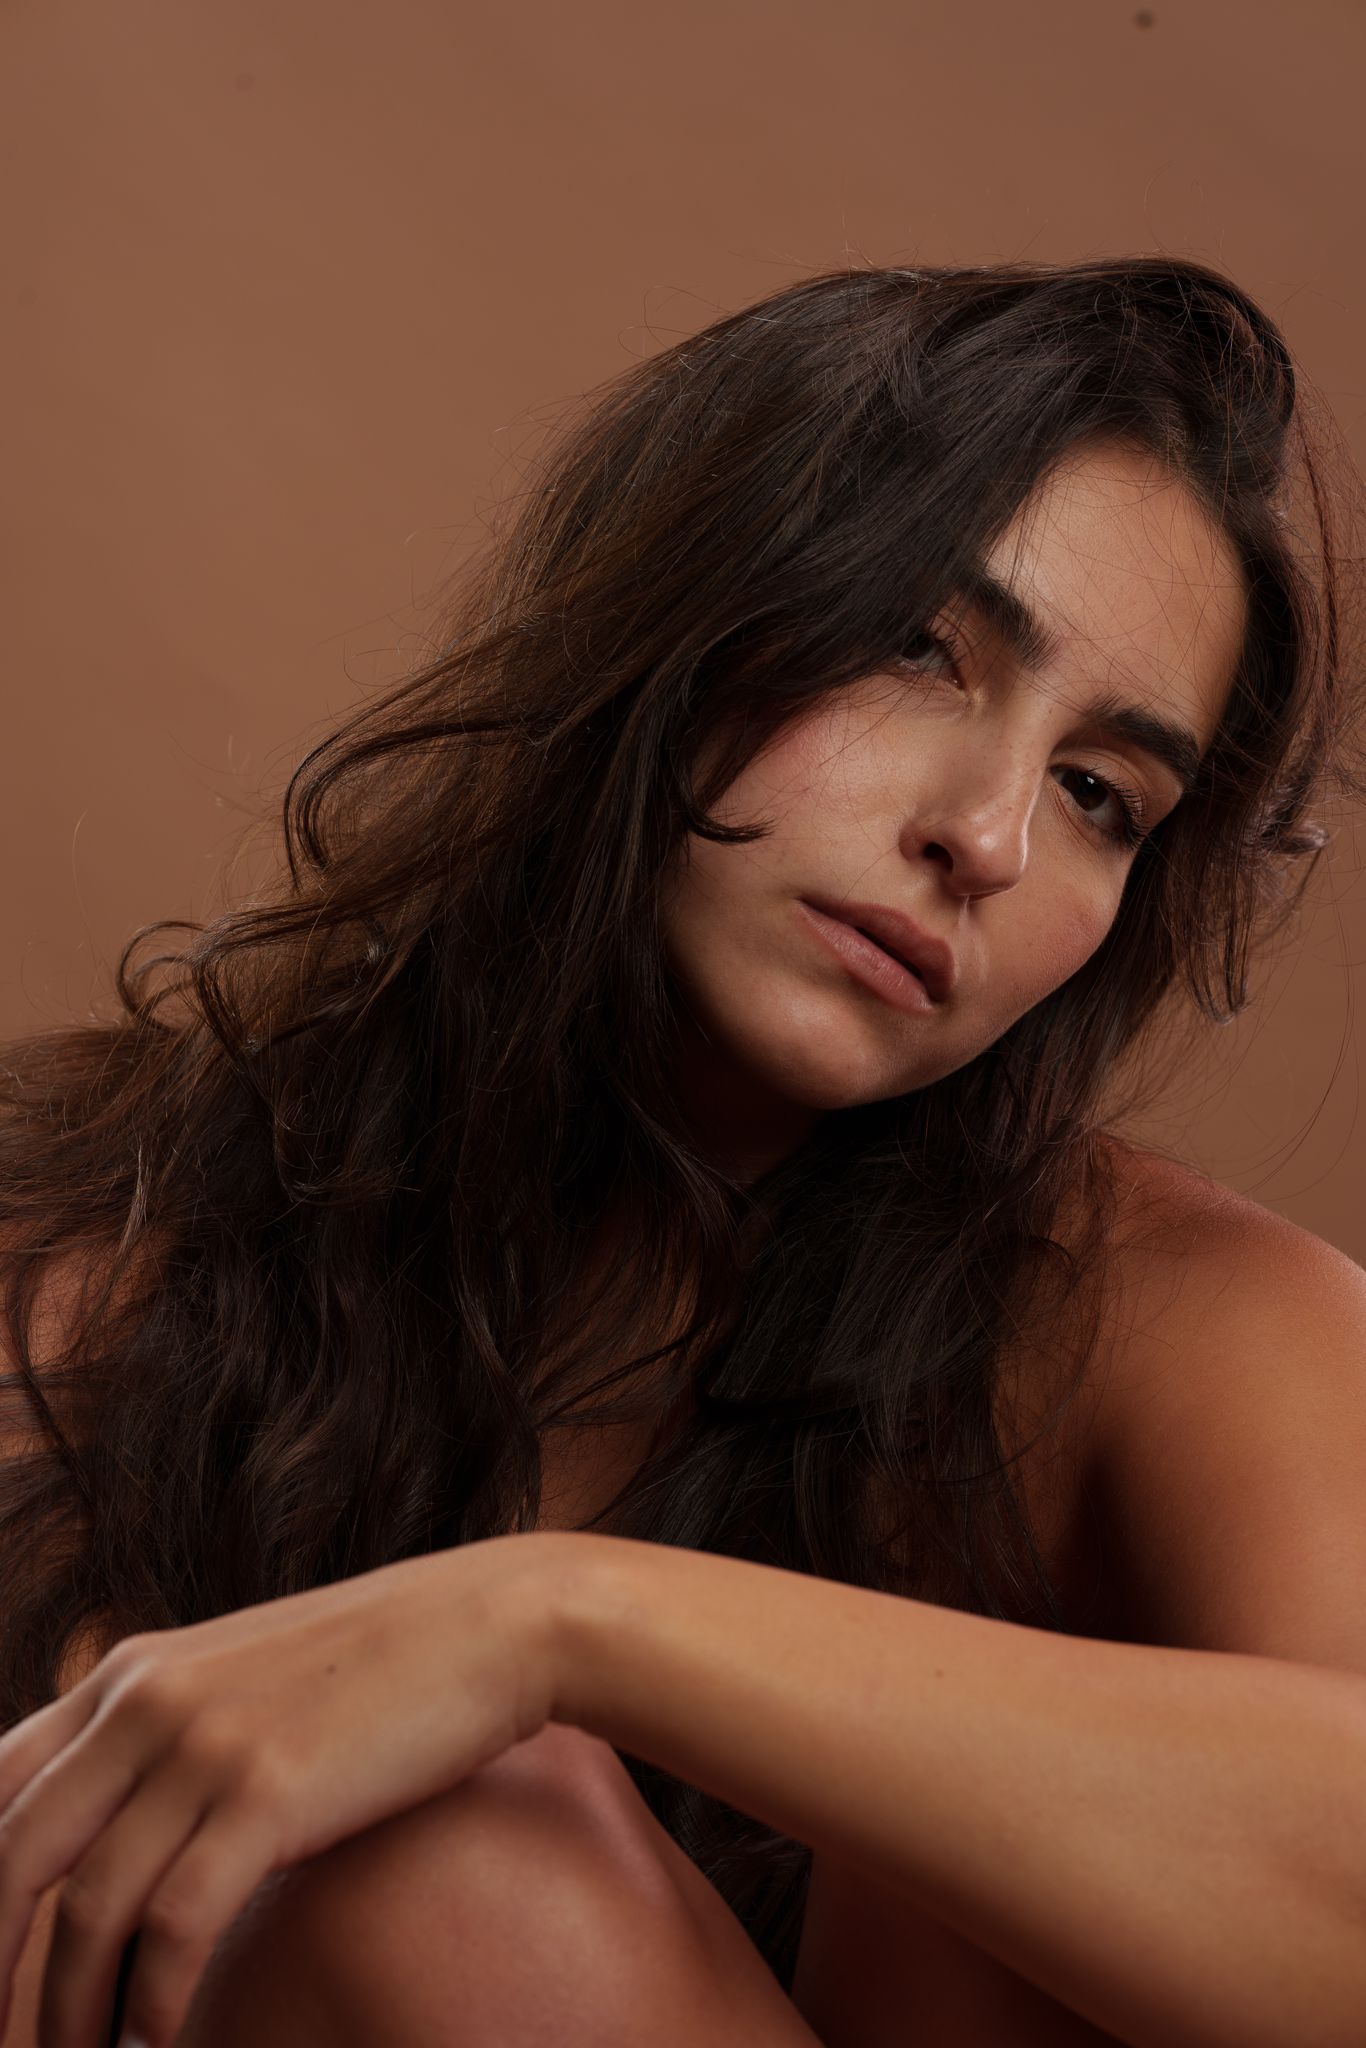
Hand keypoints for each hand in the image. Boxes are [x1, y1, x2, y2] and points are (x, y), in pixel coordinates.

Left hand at [0, 1531, 563, 2047]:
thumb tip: (111, 1833)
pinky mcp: (269, 1790)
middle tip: (3, 2042)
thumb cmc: (378, 1665)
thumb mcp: (242, 1680)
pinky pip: (174, 1925)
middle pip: (13, 1857)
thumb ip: (165, 1737)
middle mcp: (146, 1701)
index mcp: (128, 1674)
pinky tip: (156, 2045)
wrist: (492, 1623)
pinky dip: (150, 2005)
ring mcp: (205, 1743)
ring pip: (87, 1909)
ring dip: (69, 2015)